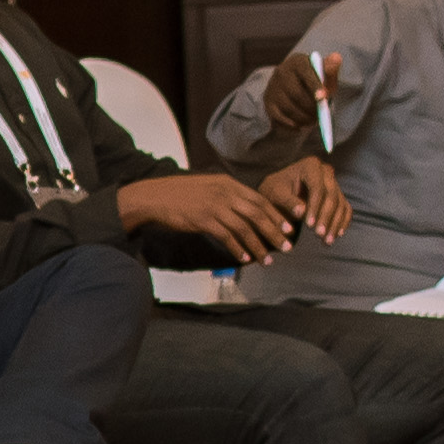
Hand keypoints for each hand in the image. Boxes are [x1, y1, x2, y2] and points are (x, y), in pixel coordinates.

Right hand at [115, 169, 296, 264]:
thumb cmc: (180, 194)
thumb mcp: (207, 187)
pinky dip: (238, 248)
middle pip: (257, 213)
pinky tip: (245, 258)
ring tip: (268, 260)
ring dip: (259, 245)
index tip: (289, 227)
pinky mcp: (203, 219)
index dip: (276, 214)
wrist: (154, 197)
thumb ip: (227, 195)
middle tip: (287, 246)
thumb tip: (245, 210)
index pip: (259, 199)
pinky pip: (227, 236)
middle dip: (274, 232)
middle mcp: (224, 192)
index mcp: (228, 183)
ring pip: (245, 227)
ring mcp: (214, 205)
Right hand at [261, 48, 335, 135]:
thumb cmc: (314, 82)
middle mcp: (282, 71)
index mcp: (298, 61)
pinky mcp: (268, 101)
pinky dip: (292, 124)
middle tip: (320, 115)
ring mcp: (273, 86)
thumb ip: (330, 69)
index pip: (306, 73)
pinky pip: (279, 117)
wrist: (294, 88)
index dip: (315, 86)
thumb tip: (337, 57)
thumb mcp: (324, 76)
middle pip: (296, 93)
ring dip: (303, 117)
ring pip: (289, 107)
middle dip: (310, 107)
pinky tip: (301, 126)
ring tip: (313, 121)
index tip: (323, 98)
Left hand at [267, 154, 349, 240]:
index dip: (315, 207)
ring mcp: (334, 183)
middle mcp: (325, 171)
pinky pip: (345, 209)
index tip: (309, 225)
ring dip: (335, 224)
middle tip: (319, 235)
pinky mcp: (338, 196)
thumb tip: (301, 212)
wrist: (278, 192)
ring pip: (340, 204)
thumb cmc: (274, 191)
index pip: (317, 187)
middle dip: (326, 217)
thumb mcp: (275, 194)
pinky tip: (336, 235)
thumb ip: (288, 202)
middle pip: (332, 196)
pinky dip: (342, 222)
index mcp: (310, 165)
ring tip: (326, 241)